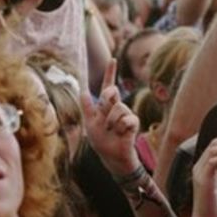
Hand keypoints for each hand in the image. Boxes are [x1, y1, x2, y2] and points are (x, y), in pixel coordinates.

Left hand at [79, 59, 140, 175]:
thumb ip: (86, 107)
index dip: (110, 72)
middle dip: (105, 103)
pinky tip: (121, 134)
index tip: (112, 59)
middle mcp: (117, 106)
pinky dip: (120, 128)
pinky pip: (126, 119)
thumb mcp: (89, 123)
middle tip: (104, 120)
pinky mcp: (134, 122)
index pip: (108, 86)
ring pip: (117, 108)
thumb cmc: (101, 141)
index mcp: (105, 105)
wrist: (111, 157)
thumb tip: (82, 91)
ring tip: (112, 131)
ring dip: (110, 122)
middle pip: (110, 93)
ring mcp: (126, 113)